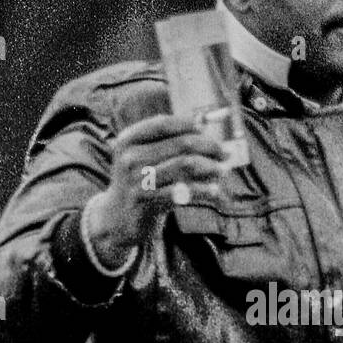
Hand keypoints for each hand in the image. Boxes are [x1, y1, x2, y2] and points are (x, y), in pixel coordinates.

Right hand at [87, 114, 229, 266]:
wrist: (118, 218)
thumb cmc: (140, 183)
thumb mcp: (144, 159)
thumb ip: (167, 144)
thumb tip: (206, 130)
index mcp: (128, 140)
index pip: (163, 124)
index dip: (189, 125)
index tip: (208, 131)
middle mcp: (130, 157)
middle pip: (181, 143)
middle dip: (208, 146)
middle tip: (225, 153)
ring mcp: (136, 179)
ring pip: (185, 165)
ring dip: (210, 167)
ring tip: (222, 171)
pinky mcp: (146, 200)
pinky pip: (183, 190)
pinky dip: (203, 189)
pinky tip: (214, 190)